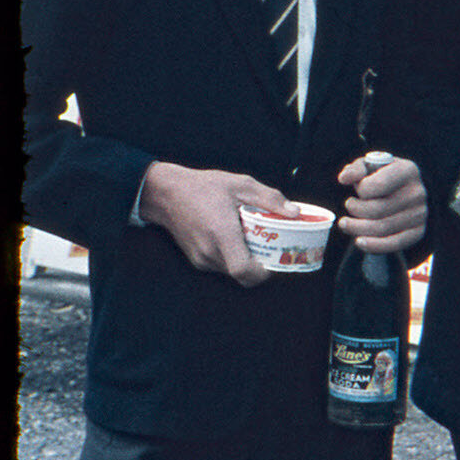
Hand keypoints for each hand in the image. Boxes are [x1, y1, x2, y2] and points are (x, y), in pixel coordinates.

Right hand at [138, 161, 287, 284]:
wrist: (165, 193)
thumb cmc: (203, 186)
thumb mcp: (241, 185)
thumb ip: (270, 199)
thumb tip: (295, 213)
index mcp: (221, 234)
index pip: (243, 270)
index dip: (263, 273)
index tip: (277, 262)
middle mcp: (209, 251)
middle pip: (242, 275)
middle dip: (262, 267)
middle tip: (276, 251)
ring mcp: (200, 258)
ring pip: (232, 272)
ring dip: (248, 262)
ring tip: (257, 242)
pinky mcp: (196, 259)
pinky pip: (222, 266)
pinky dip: (235, 258)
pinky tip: (239, 241)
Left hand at [337, 154, 426, 253]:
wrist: (409, 190)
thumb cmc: (385, 176)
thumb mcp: (371, 165)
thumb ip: (356, 169)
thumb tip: (344, 178)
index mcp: (407, 171)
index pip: (376, 185)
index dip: (360, 189)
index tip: (358, 188)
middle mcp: (417, 193)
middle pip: (377, 210)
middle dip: (354, 210)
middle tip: (349, 206)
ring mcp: (419, 214)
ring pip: (381, 229)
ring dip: (356, 228)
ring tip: (346, 224)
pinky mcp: (418, 231)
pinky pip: (393, 244)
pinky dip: (373, 246)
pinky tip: (359, 241)